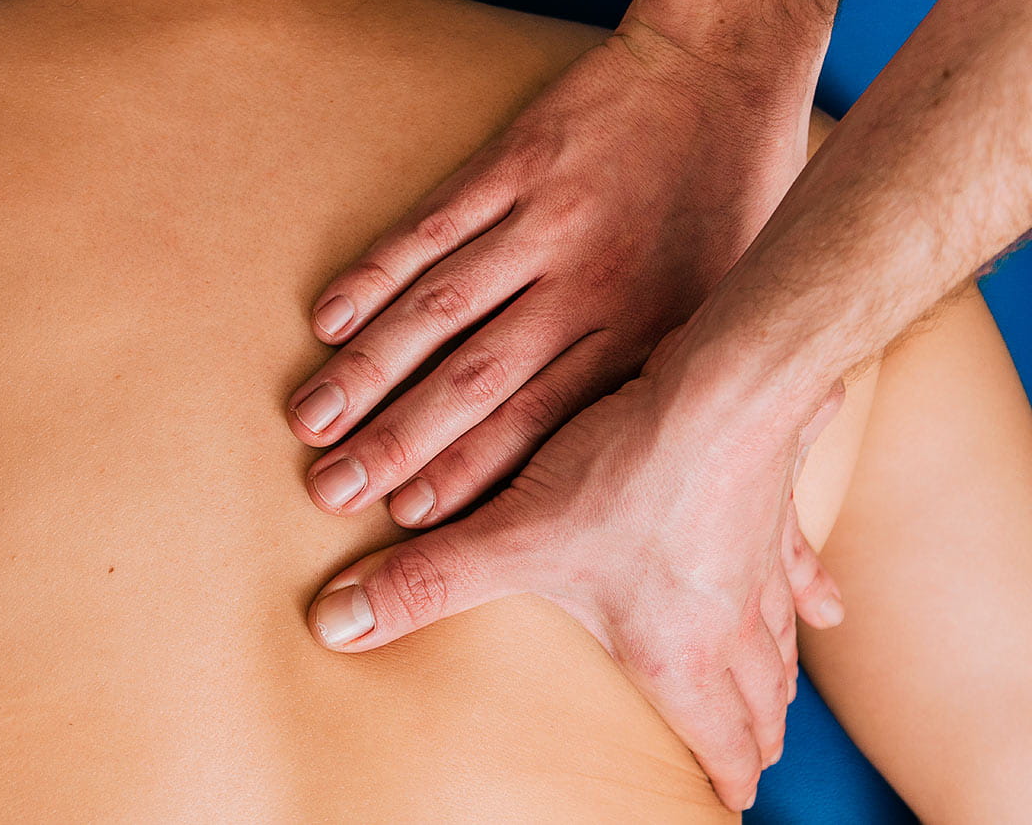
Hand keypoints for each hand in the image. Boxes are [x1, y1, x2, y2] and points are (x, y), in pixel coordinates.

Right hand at [287, 23, 809, 532]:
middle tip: (332, 491)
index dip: (467, 474)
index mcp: (641, 336)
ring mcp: (546, 221)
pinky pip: (431, 226)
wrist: (719, 75)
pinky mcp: (513, 162)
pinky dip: (375, 274)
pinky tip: (327, 320)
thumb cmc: (724, 210)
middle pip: (476, 379)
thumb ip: (663, 392)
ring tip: (310, 421)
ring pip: (441, 308)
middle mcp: (589, 285)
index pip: (539, 423)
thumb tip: (619, 485)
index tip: (405, 522)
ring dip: (369, 369)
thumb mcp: (720, 316)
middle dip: (397, 442)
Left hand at [305, 360, 846, 811]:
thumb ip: (422, 584)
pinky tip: (831, 605)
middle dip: (751, 738)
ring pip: (781, 642)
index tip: (727, 806)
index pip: (715, 744)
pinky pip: (802, 564)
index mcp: (680, 654)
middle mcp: (735, 622)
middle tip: (750, 765)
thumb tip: (335, 628)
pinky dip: (812, 592)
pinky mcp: (777, 507)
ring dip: (776, 677)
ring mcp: (763, 566)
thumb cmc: (625, 472)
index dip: (722, 779)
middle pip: (757, 704)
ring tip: (775, 701)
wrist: (724, 384)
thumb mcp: (510, 538)